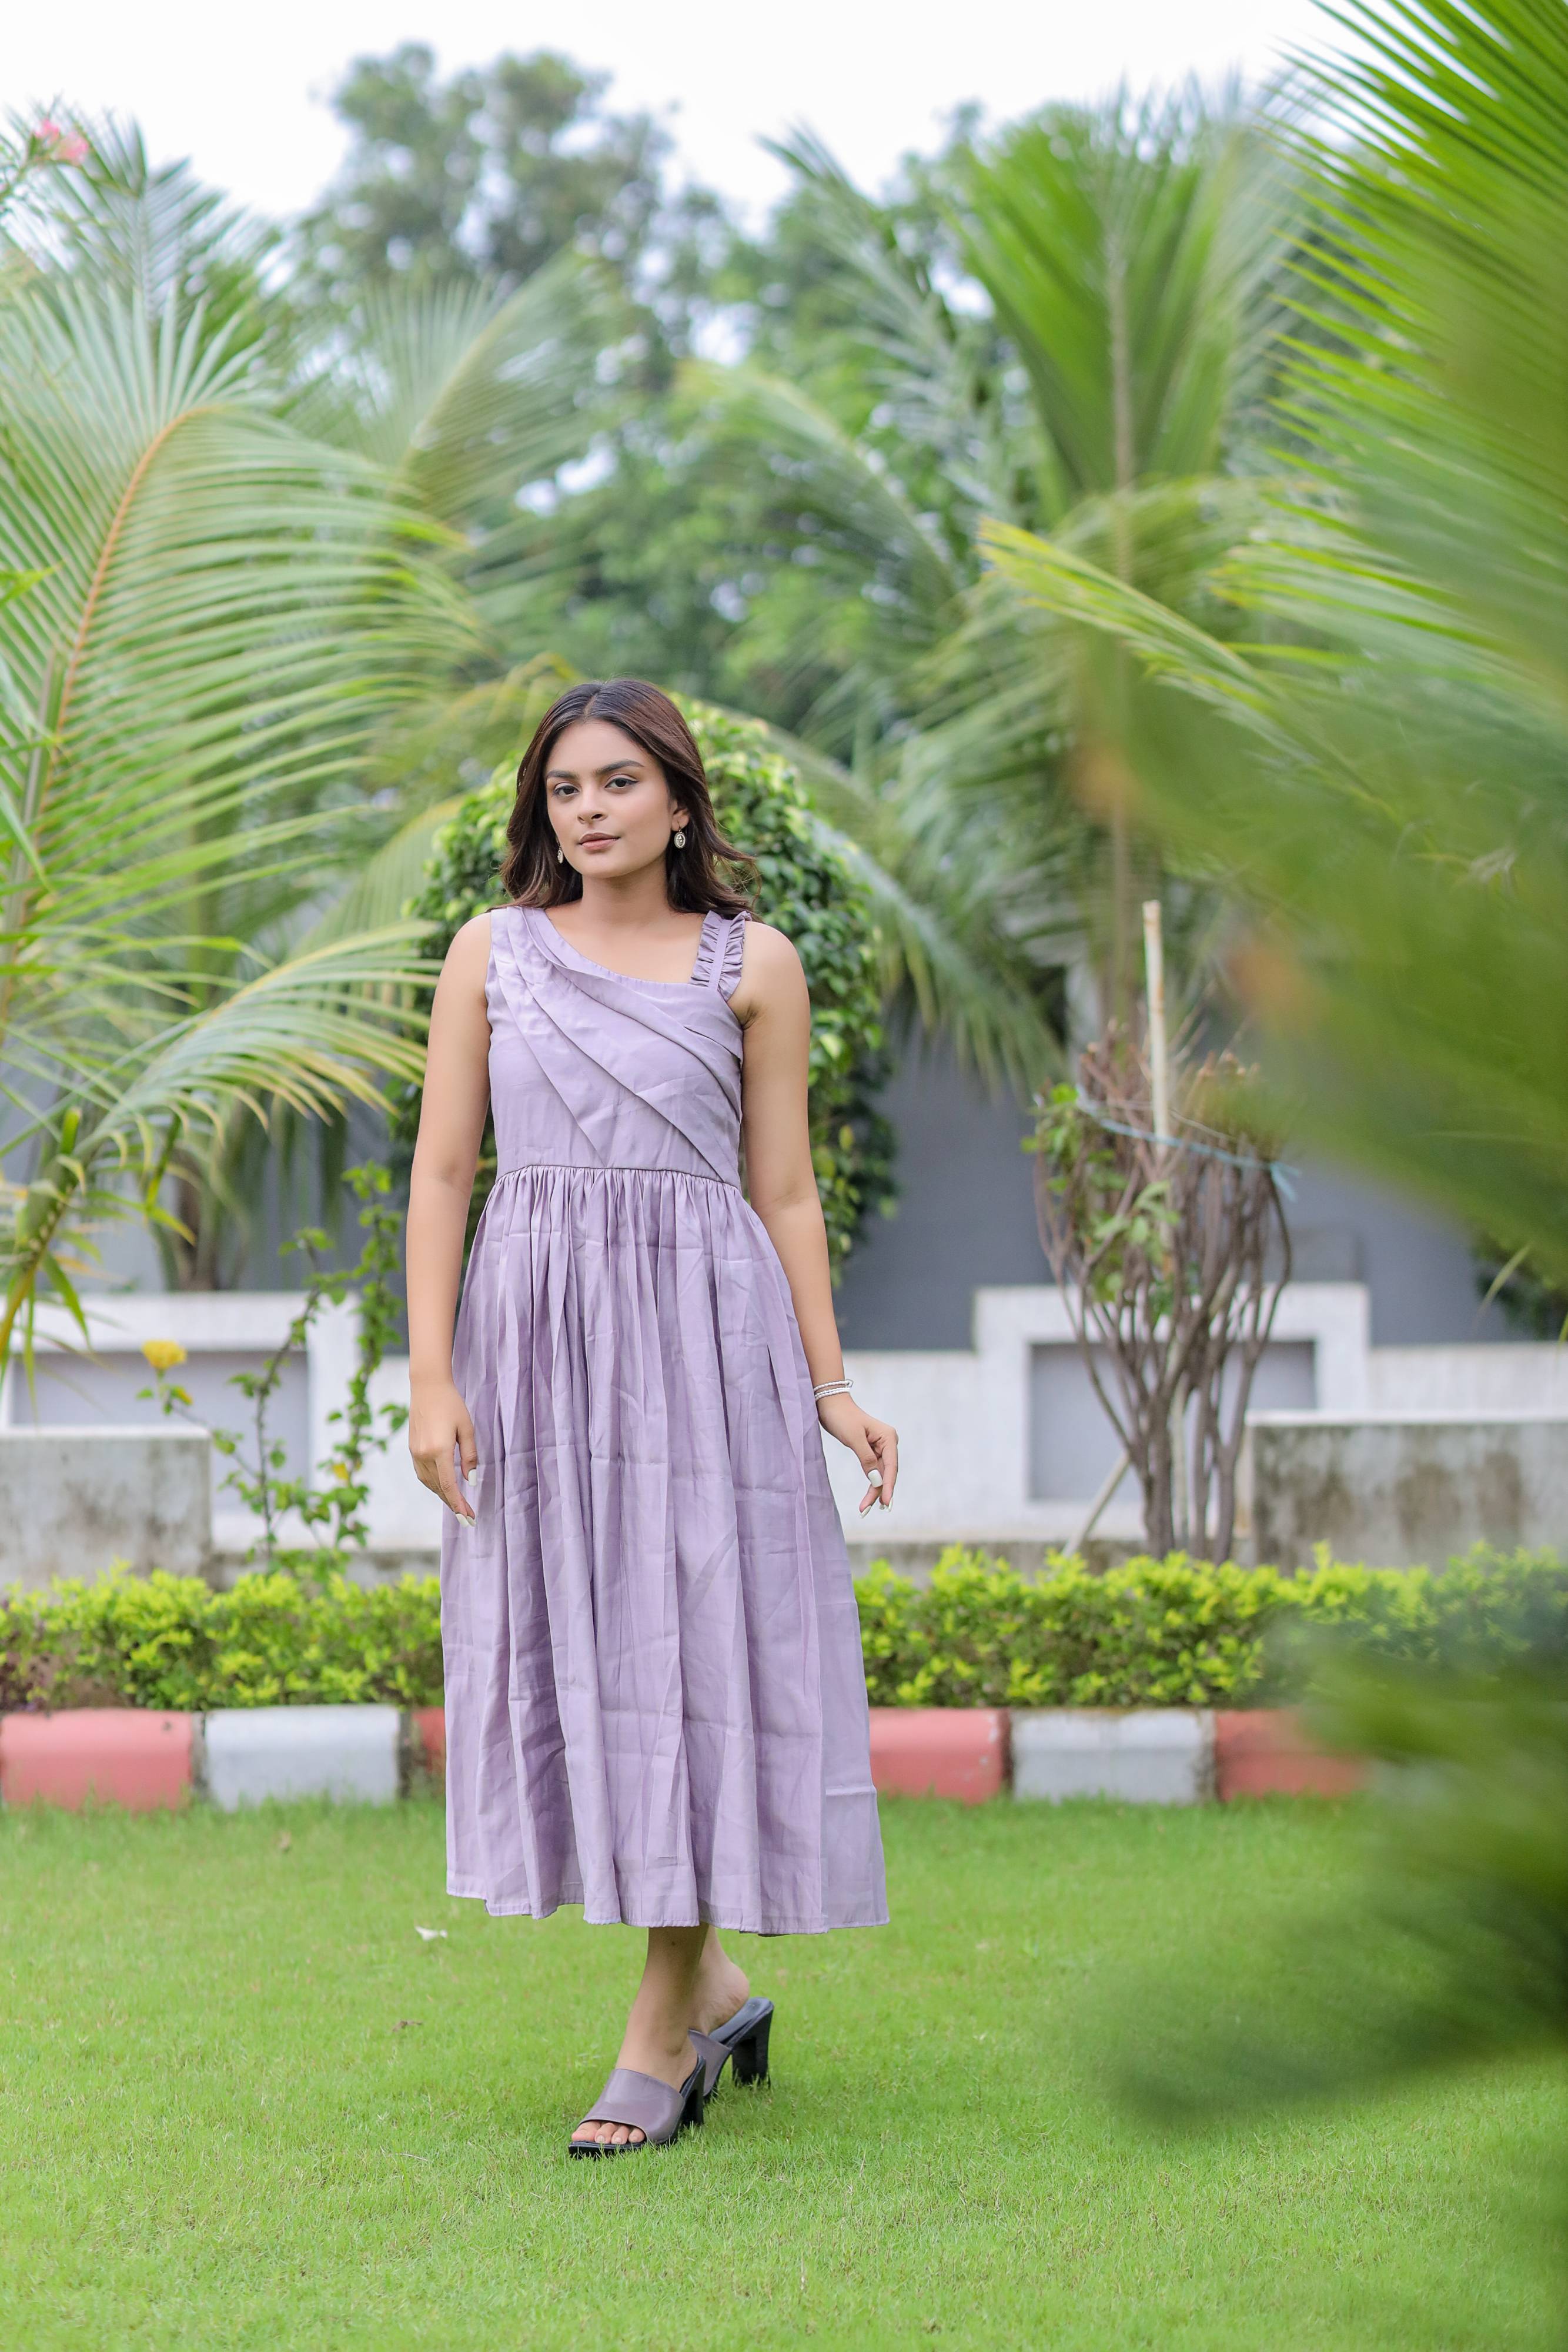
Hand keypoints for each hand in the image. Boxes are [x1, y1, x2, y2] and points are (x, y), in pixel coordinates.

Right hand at [409, 1377, 477, 1523]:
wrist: (427, 1387)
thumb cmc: (452, 1404)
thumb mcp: (467, 1429)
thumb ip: (470, 1456)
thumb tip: (470, 1481)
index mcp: (439, 1450)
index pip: (449, 1486)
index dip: (459, 1504)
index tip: (469, 1518)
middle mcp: (424, 1455)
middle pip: (439, 1488)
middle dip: (454, 1505)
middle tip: (468, 1518)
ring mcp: (415, 1453)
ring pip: (429, 1483)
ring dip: (443, 1496)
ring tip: (458, 1505)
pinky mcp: (412, 1449)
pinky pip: (423, 1474)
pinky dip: (434, 1484)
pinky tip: (443, 1487)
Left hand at [815, 1392, 897, 1515]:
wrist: (830, 1404)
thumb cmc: (842, 1418)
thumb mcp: (853, 1438)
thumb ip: (866, 1459)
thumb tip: (877, 1480)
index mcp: (888, 1437)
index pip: (891, 1467)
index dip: (889, 1486)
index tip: (886, 1503)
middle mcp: (888, 1443)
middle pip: (887, 1473)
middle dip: (879, 1493)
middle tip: (867, 1511)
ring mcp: (880, 1447)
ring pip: (880, 1474)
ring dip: (874, 1491)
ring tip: (865, 1509)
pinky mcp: (871, 1451)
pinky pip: (874, 1470)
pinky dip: (871, 1483)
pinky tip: (869, 1496)